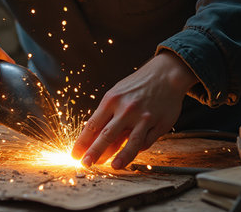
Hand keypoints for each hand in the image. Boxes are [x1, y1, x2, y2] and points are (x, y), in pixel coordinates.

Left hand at [71, 51, 197, 169]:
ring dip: (121, 157)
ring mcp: (144, 117)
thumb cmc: (136, 85)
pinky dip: (138, 148)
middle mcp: (126, 109)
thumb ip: (107, 115)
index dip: (82, 142)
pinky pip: (146, 141)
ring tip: (113, 167)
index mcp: (112, 100)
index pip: (93, 125)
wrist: (164, 74)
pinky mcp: (159, 124)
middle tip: (85, 164)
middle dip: (94, 152)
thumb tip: (94, 137)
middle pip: (107, 135)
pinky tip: (131, 153)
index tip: (75, 153)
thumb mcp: (117, 94)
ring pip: (130, 142)